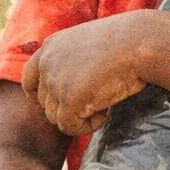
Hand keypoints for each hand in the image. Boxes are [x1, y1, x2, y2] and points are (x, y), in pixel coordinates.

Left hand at [22, 12, 150, 134]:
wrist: (140, 43)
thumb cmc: (126, 42)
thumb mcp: (90, 44)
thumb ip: (73, 60)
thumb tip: (72, 85)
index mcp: (50, 47)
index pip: (29, 79)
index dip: (42, 96)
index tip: (62, 102)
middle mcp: (47, 63)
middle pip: (45, 103)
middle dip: (68, 107)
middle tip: (97, 99)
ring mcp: (55, 82)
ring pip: (56, 117)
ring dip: (79, 116)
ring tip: (104, 102)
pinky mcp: (69, 101)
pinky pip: (69, 127)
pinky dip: (87, 126)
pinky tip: (105, 112)